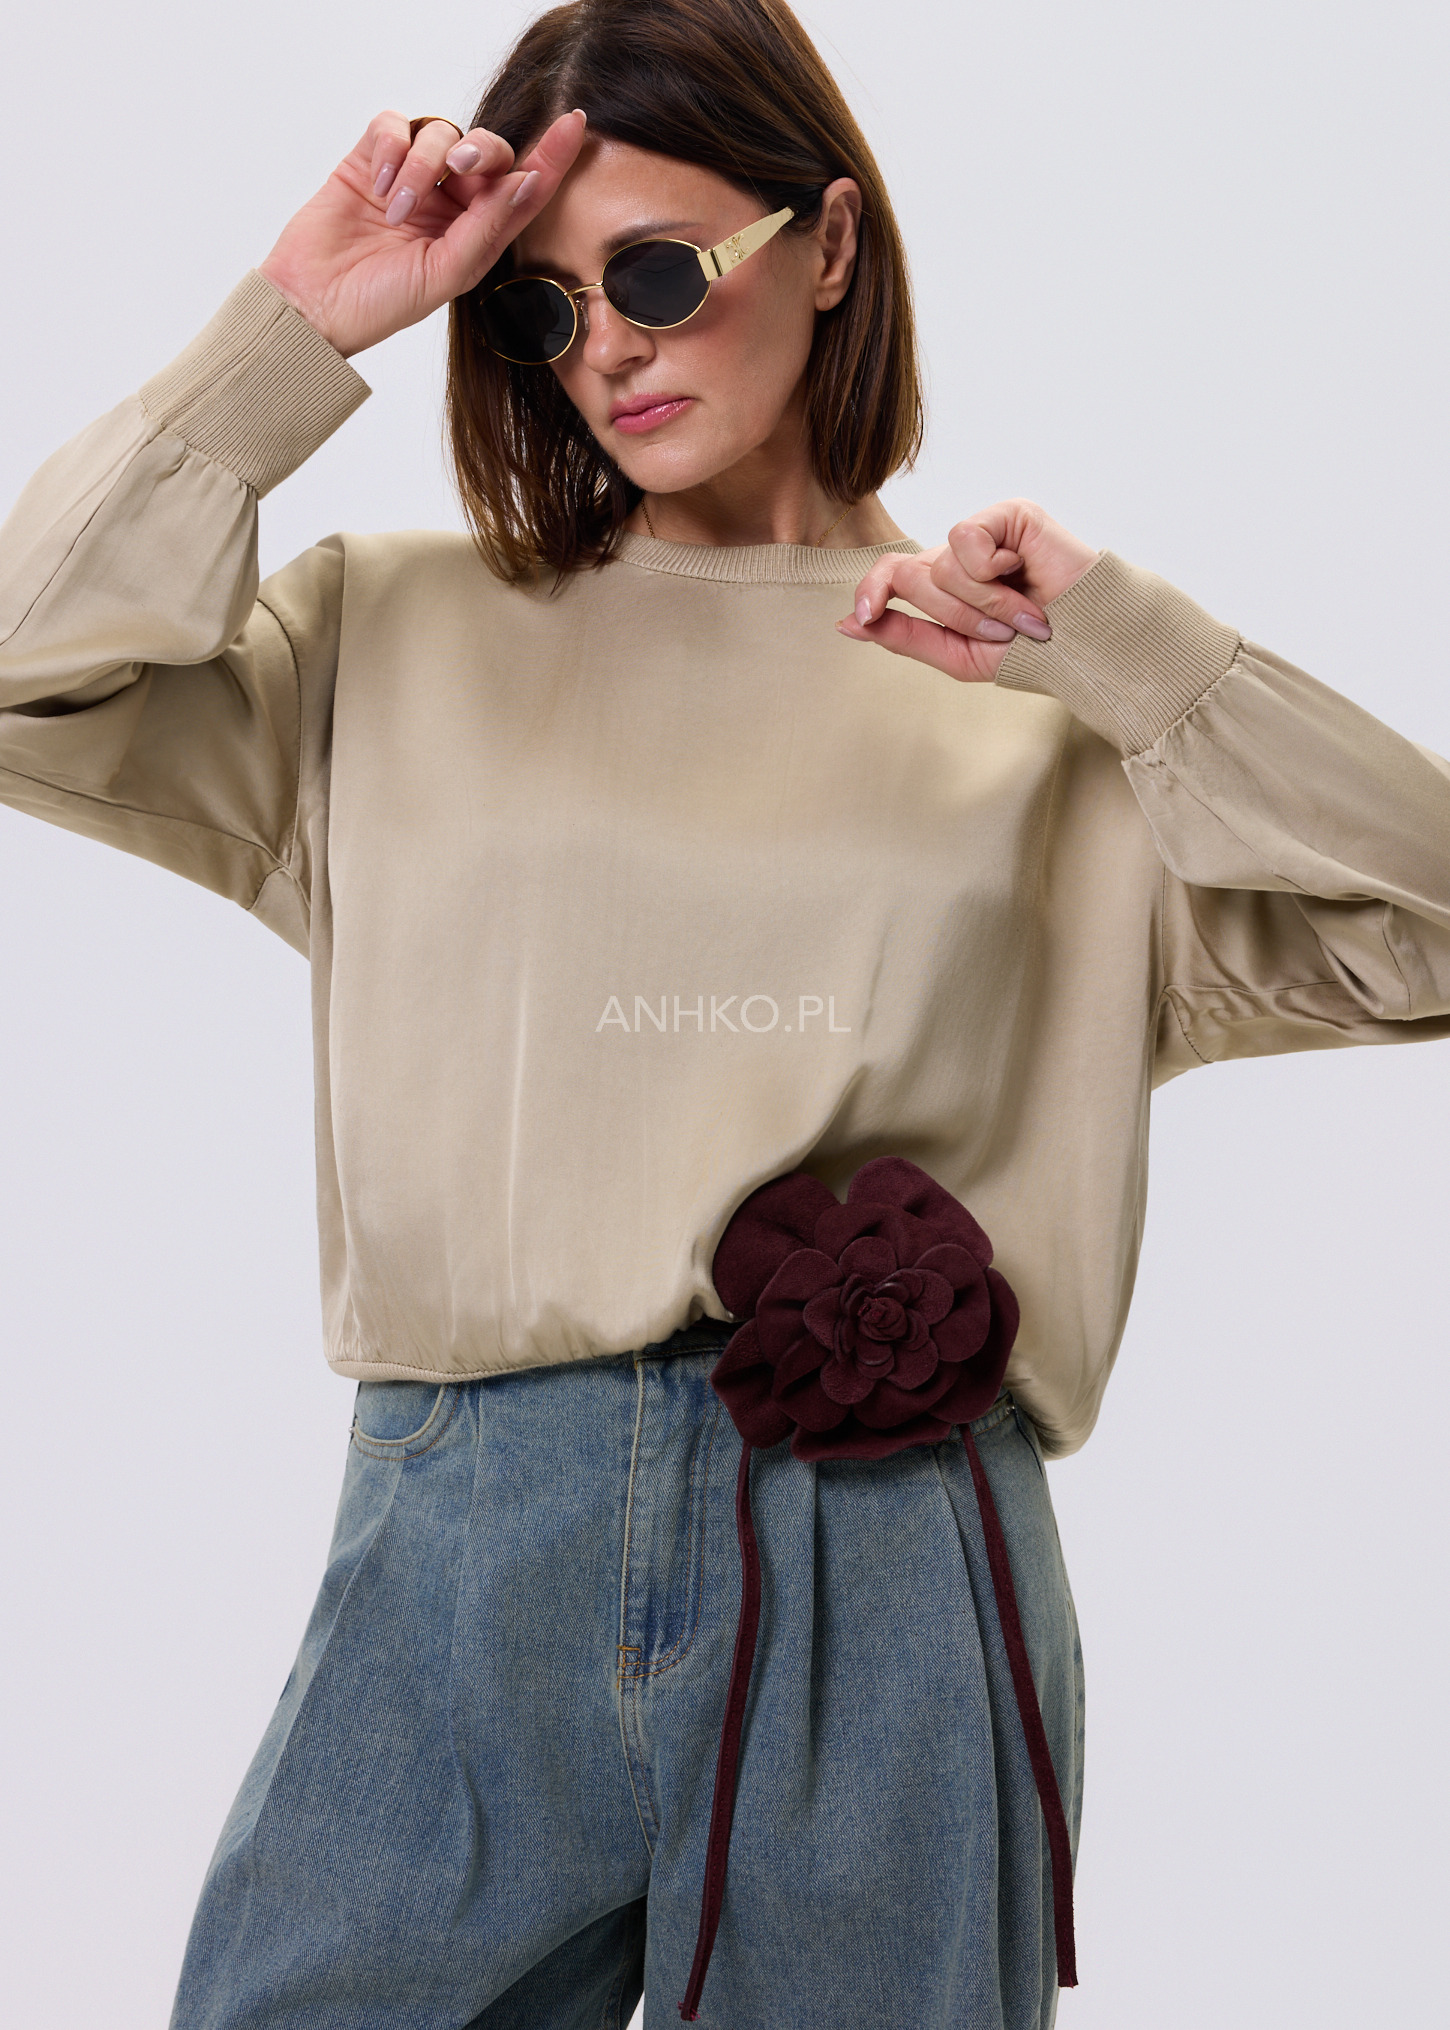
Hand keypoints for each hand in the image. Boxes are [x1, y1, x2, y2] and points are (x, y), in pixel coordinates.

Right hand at [257, 108, 587, 357]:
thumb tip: (526, 182)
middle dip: (481, 150)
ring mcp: (411, 178)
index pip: (523, 188)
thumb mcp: (446, 274)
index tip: (575, 125)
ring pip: (439, 133)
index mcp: (477, 233)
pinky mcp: (371, 159)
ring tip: (396, 207)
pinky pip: (394, 125)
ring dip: (422, 165)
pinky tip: (379, 185)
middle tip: (461, 168)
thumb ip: (488, 228)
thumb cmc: (381, 304)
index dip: (550, 156)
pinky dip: (391, 147)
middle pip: (485, 148)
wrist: (313, 304)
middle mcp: (450, 203)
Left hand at [836, 499, 1099, 682]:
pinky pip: (966, 540)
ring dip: (983, 602)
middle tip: (1003, 630)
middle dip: (956, 616)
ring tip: (1024, 611)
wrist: (1084, 645)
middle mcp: (959, 556)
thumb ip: (904, 636)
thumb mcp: (957, 654)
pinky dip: (992, 573)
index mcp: (944, 586)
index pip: (889, 574)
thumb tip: (847, 623)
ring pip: (941, 566)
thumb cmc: (1030, 653)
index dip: (868, 590)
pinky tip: (1023, 573)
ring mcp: (984, 533)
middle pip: (913, 577)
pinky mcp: (1007, 514)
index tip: (863, 616)